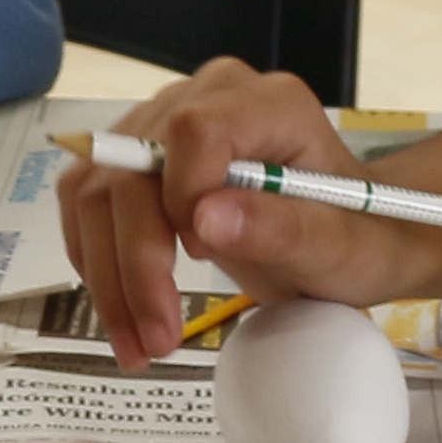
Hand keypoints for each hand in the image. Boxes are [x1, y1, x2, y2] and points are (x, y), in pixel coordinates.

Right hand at [59, 60, 441, 365]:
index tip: (203, 256)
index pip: (196, 129)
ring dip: (107, 278)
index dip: (183, 195)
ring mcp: (164, 124)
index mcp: (270, 104)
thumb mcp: (336, 248)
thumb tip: (203, 220)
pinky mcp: (136, 159)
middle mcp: (209, 97)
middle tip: (158, 339)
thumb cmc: (353, 237)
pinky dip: (98, 268)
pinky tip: (124, 316)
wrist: (342, 239)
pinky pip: (87, 206)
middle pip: (134, 167)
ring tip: (138, 345)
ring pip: (97, 192)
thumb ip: (279, 229)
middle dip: (136, 263)